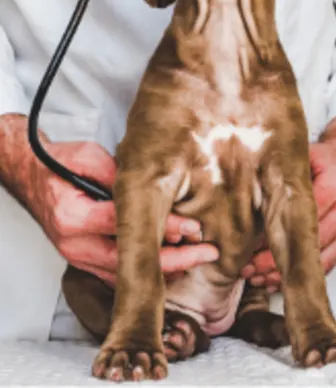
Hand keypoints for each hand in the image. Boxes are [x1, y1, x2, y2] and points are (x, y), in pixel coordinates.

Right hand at [0, 124, 216, 286]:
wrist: (32, 175)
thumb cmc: (59, 164)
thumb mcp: (89, 157)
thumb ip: (119, 176)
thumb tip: (156, 189)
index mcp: (74, 215)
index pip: (125, 225)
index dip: (162, 227)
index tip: (192, 228)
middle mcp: (74, 243)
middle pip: (128, 260)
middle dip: (172, 260)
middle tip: (206, 254)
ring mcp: (76, 256)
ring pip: (124, 274)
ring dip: (161, 270)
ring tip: (196, 262)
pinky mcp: (82, 259)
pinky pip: (115, 274)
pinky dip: (142, 272)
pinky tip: (169, 268)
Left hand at [241, 116, 335, 291]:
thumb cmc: (326, 160)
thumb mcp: (303, 157)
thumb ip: (280, 171)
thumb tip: (243, 185)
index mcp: (333, 187)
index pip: (298, 219)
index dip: (272, 236)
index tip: (249, 246)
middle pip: (305, 245)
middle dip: (274, 260)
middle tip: (248, 268)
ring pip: (314, 260)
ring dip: (284, 273)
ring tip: (258, 278)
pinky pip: (324, 265)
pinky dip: (300, 274)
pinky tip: (279, 279)